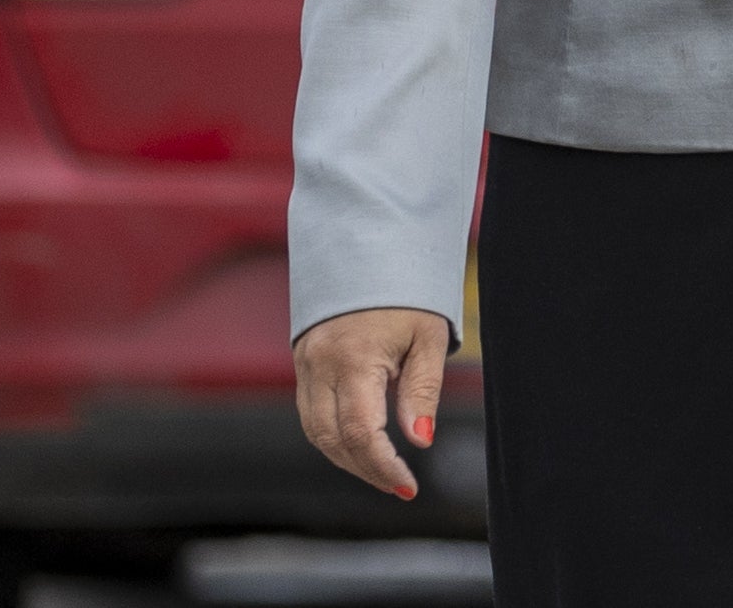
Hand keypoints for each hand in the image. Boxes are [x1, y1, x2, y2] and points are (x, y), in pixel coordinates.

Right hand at [293, 306, 451, 499]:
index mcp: (353, 359)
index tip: (408, 487)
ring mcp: (305, 364)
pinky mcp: (303, 362)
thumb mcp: (429, 337)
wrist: (369, 246)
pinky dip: (333, 435)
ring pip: (315, 431)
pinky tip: (360, 443)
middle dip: (365, 469)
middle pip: (332, 439)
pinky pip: (310, 412)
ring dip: (347, 457)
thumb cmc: (408, 291)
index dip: (382, 466)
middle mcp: (320, 365)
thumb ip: (422, 390)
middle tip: (398, 485)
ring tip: (383, 471)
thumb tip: (419, 440)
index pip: (360, 432)